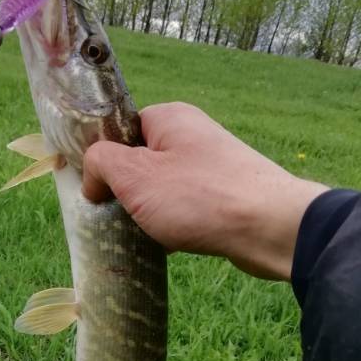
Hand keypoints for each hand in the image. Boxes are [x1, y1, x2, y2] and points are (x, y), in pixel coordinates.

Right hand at [82, 102, 327, 280]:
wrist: (269, 228)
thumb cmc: (197, 197)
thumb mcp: (133, 176)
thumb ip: (101, 163)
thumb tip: (91, 176)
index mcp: (169, 117)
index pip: (120, 129)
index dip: (103, 159)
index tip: (95, 188)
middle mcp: (192, 134)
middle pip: (140, 160)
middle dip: (126, 190)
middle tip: (118, 214)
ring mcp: (211, 164)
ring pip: (161, 187)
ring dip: (147, 211)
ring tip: (143, 232)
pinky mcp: (224, 193)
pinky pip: (184, 205)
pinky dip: (172, 223)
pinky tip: (168, 244)